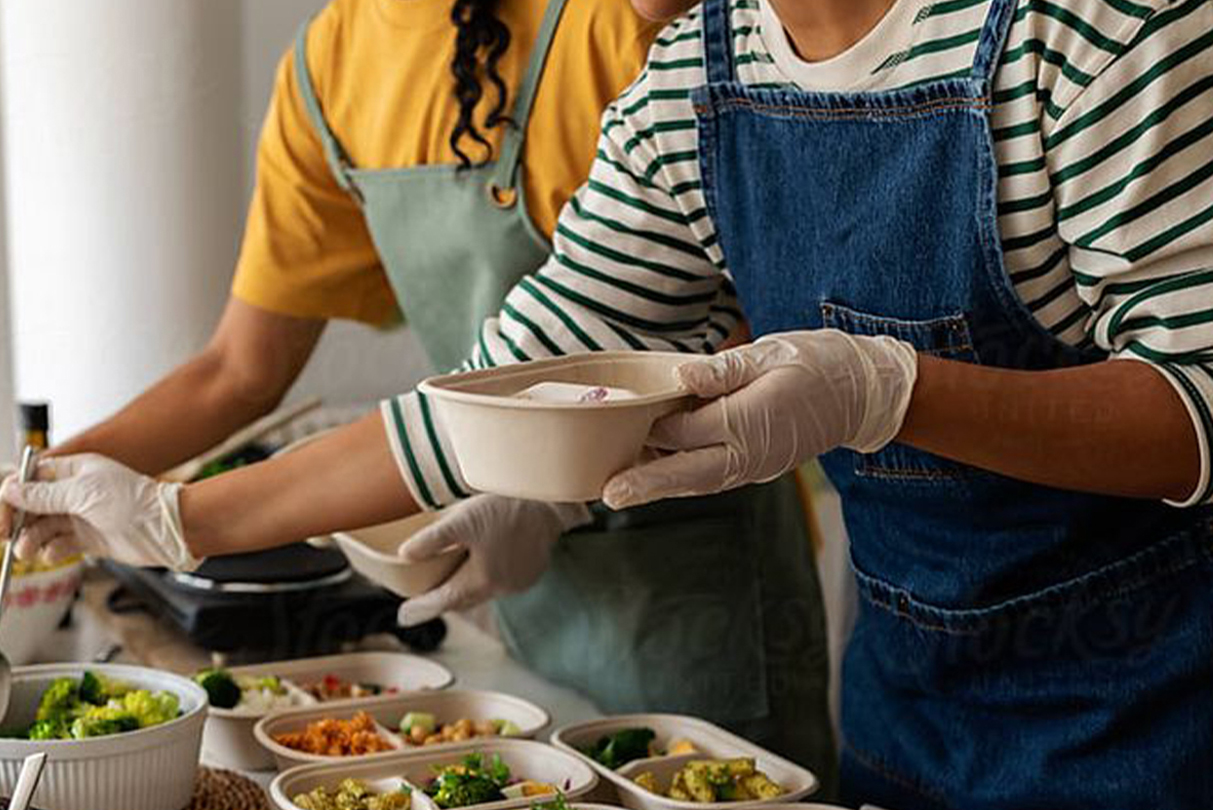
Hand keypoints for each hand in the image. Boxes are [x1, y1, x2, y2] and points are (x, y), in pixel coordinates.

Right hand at [0, 454, 201, 570]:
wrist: (166, 530)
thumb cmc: (136, 502)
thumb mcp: (85, 493)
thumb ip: (45, 495)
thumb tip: (10, 490)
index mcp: (72, 471)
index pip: (28, 479)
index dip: (10, 496)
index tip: (3, 516)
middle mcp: (73, 492)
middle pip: (29, 506)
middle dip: (16, 522)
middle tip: (7, 537)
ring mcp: (80, 516)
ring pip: (41, 528)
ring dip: (29, 540)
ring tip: (28, 552)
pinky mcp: (88, 538)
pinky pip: (58, 545)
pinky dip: (51, 551)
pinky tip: (54, 554)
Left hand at [396, 495, 590, 626]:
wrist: (552, 500)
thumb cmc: (507, 506)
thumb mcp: (463, 519)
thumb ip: (433, 539)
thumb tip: (405, 555)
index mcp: (482, 580)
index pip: (444, 601)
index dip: (421, 609)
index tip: (403, 616)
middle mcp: (502, 587)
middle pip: (464, 600)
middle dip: (441, 601)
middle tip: (420, 602)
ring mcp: (520, 581)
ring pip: (483, 591)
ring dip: (464, 589)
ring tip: (447, 584)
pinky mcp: (531, 571)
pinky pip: (502, 582)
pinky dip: (485, 579)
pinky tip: (482, 567)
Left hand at [603, 329, 917, 508]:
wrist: (860, 393)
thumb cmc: (814, 363)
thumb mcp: (771, 353)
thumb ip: (724, 369)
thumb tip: (683, 375)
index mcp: (751, 419)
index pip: (688, 429)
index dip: (655, 422)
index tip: (624, 414)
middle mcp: (751, 453)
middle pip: (688, 472)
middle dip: (647, 482)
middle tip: (608, 494)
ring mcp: (754, 467)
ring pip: (698, 482)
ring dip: (659, 488)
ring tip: (619, 493)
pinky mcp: (754, 470)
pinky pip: (711, 479)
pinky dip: (682, 481)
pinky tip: (654, 478)